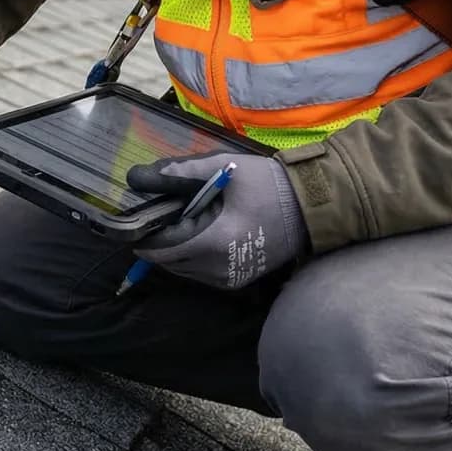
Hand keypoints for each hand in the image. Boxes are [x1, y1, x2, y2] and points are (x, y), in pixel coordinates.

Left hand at [126, 152, 307, 289]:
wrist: (313, 207)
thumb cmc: (268, 185)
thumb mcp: (224, 169)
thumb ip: (180, 172)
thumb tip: (138, 177)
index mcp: (214, 241)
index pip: (161, 249)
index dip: (144, 235)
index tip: (138, 219)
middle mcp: (219, 268)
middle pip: (169, 262)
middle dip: (160, 241)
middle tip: (164, 215)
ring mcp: (230, 279)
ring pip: (183, 270)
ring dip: (175, 250)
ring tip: (185, 222)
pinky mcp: (238, 281)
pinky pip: (201, 274)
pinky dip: (192, 257)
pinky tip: (202, 234)